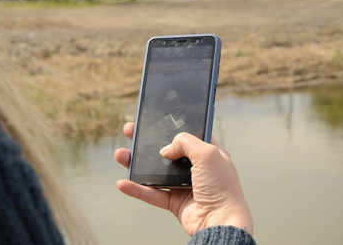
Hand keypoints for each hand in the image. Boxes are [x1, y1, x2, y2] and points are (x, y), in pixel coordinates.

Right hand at [114, 122, 252, 235]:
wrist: (221, 222)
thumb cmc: (222, 188)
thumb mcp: (208, 153)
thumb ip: (185, 142)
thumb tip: (165, 150)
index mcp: (208, 154)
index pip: (187, 136)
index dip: (171, 128)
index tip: (155, 121)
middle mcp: (196, 168)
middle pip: (166, 152)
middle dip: (146, 142)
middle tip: (130, 131)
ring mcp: (184, 185)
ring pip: (155, 172)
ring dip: (136, 164)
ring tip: (120, 154)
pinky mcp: (175, 202)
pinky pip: (151, 194)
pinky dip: (137, 189)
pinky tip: (123, 183)